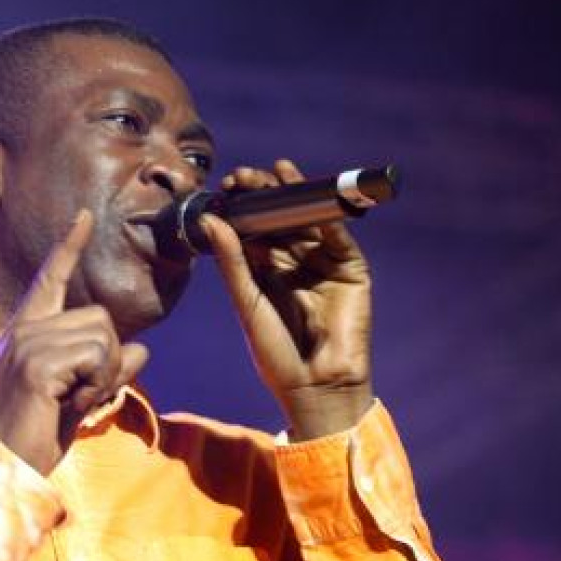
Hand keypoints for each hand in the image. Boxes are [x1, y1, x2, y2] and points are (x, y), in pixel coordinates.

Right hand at [0, 210, 148, 473]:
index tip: (83, 217)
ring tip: (71, 402)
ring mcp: (27, 343)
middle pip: (101, 317)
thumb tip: (142, 349)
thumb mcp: (82, 396)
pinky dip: (98, 387)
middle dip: (107, 361)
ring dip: (103, 377)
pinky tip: (70, 406)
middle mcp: (24, 329)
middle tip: (79, 395)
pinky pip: (98, 358)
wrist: (7, 466)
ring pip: (104, 338)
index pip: (52, 280)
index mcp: (28, 331)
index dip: (69, 247)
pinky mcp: (36, 364)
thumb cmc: (39, 434)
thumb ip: (109, 370)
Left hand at [202, 160, 372, 438]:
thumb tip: (210, 219)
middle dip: (265, 195)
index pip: (254, 229)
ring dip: (294, 196)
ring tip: (276, 173)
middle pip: (280, 220)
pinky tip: (312, 196)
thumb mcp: (247, 301)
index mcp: (266, 271)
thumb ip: (232, 260)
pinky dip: (328, 215)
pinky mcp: (351, 271)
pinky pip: (338, 238)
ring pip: (308, 222)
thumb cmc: (276, 352)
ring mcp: (324, 265)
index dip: (242, 206)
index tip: (226, 187)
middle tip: (245, 176)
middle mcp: (295, 263)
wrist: (315, 387)